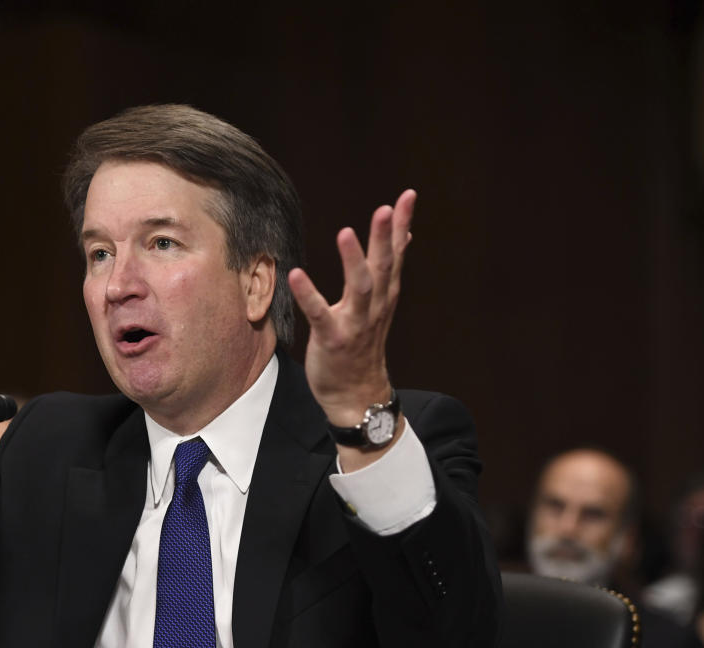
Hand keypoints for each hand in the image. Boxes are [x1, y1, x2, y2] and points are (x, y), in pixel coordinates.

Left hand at [288, 189, 414, 425]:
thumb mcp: (381, 304)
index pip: (396, 255)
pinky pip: (320, 315)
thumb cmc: (364, 346)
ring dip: (354, 260)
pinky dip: (309, 295)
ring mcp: (355, 324)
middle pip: (383, 267)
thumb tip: (404, 237)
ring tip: (346, 233)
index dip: (401, 225)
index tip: (408, 196)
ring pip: (360, 288)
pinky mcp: (333, 340)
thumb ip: (388, 270)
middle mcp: (375, 307)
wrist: (357, 395)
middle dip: (385, 237)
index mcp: (385, 295)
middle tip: (385, 209)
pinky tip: (296, 274)